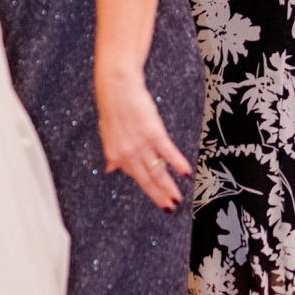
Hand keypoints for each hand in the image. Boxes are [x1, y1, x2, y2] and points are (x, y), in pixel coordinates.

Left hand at [96, 63, 189, 211]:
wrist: (117, 87)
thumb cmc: (113, 107)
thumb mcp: (107, 133)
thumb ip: (112, 154)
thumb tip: (109, 169)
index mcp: (115, 155)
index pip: (135, 177)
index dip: (148, 189)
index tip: (158, 199)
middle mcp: (127, 154)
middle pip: (146, 179)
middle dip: (159, 195)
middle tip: (170, 207)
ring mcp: (140, 144)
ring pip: (157, 171)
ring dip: (169, 186)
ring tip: (178, 197)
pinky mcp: (153, 133)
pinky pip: (167, 152)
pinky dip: (178, 163)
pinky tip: (187, 172)